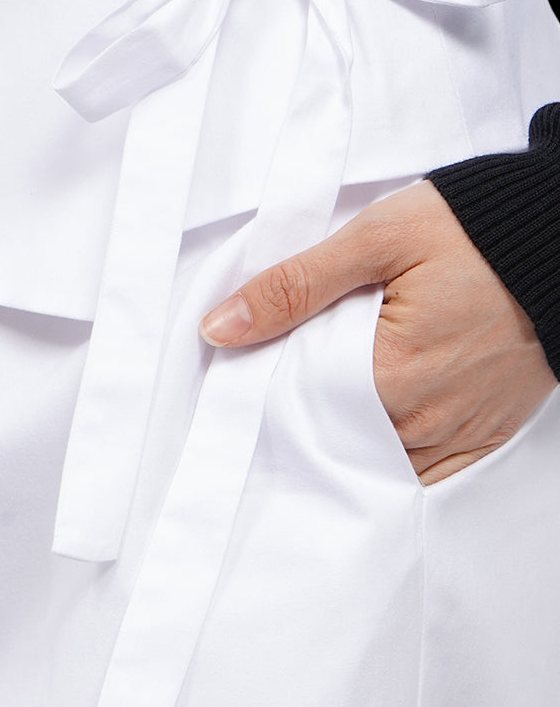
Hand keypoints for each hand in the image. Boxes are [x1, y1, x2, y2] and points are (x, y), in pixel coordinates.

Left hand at [200, 181, 556, 483]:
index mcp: (388, 378)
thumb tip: (220, 329)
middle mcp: (424, 422)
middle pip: (335, 440)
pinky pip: (426, 475)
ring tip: (334, 397)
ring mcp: (459, 435)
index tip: (262, 364)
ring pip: (376, 464)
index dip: (270, 390)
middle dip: (306, 416)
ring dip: (348, 440)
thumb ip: (294, 286)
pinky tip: (373, 436)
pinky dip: (393, 461)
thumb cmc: (476, 231)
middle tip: (297, 374)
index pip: (297, 410)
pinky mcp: (485, 436)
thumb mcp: (376, 239)